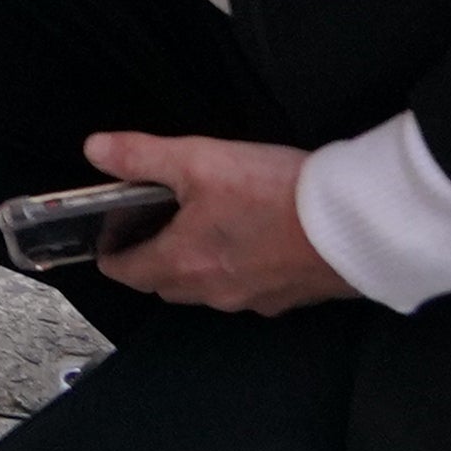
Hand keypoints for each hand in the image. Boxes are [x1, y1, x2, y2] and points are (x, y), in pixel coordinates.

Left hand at [84, 133, 350, 316]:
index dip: (111, 253)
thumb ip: (142, 155)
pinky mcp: (287, 298)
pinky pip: (245, 289)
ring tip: (198, 223)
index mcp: (183, 264)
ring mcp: (253, 300)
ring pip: (206, 289)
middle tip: (150, 221)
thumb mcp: (199, 159)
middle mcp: (214, 292)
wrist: (355, 224)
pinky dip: (233, 268)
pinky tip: (249, 238)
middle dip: (149, 258)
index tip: (108, 234)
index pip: (127, 273)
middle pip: (165, 284)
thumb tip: (96, 150)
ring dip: (192, 263)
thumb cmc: (274, 193)